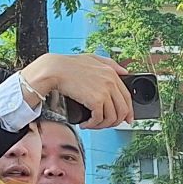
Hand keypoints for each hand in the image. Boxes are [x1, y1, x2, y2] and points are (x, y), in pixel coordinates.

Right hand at [18, 52, 133, 129]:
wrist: (55, 69)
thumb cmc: (69, 65)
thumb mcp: (93, 58)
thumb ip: (111, 64)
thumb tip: (124, 72)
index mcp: (112, 74)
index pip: (127, 97)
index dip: (128, 112)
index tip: (126, 119)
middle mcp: (111, 83)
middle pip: (122, 110)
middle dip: (115, 122)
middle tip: (106, 125)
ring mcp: (104, 92)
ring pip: (112, 118)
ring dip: (102, 125)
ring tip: (93, 124)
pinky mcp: (95, 101)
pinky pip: (99, 119)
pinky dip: (92, 125)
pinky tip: (85, 124)